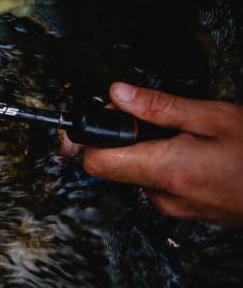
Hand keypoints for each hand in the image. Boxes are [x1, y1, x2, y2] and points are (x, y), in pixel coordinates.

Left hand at [76, 82, 242, 225]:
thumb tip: (116, 94)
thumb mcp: (212, 116)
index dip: (92, 135)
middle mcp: (164, 195)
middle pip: (113, 164)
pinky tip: (187, 150)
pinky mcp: (182, 210)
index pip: (96, 161)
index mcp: (168, 169)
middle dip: (121, 136)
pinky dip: (159, 162)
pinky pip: (154, 182)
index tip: (102, 115)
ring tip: (179, 133)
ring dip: (143, 148)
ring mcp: (173, 207)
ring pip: (134, 171)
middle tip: (147, 115)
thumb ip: (158, 107)